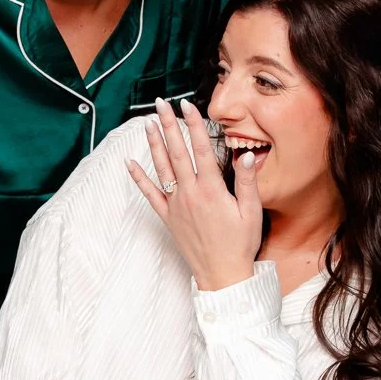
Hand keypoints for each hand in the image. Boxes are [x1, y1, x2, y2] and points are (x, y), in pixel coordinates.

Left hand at [127, 97, 261, 290]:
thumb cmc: (240, 244)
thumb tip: (245, 156)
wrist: (222, 275)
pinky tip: (129, 164)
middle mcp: (190, 194)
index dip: (193, 125)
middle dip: (168, 125)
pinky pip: (150, 195)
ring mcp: (176, 206)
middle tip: (161, 104)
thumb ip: (248, 183)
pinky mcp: (168, 218)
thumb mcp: (251, 213)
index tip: (187, 106)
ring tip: (147, 123)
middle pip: (177, 152)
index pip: (200, 150)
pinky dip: (139, 179)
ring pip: (162, 168)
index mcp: (212, 191)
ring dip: (154, 144)